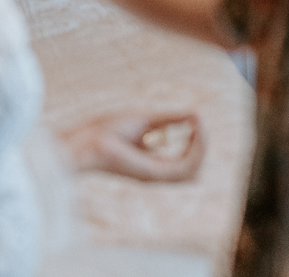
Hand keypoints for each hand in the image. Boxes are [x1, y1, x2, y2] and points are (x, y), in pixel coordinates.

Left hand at [60, 110, 203, 181]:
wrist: (86, 142)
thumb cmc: (107, 129)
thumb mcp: (145, 119)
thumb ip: (170, 119)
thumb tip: (194, 114)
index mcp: (152, 162)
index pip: (184, 159)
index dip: (195, 141)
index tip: (195, 117)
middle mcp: (157, 172)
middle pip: (193, 167)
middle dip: (202, 145)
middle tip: (199, 120)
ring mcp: (156, 175)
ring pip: (193, 169)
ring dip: (202, 146)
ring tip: (200, 123)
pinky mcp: (154, 174)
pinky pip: (186, 167)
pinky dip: (195, 149)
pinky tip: (195, 129)